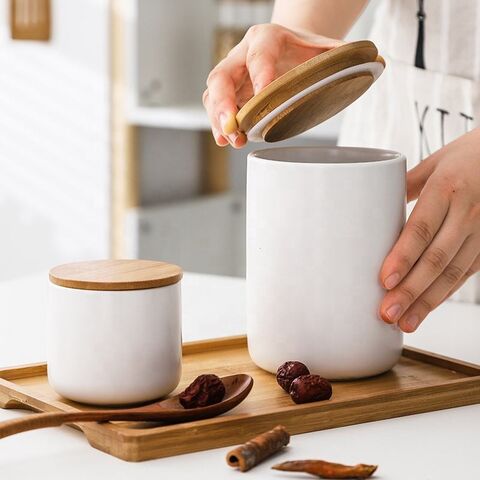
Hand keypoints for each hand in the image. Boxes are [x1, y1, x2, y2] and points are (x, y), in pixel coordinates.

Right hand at [202, 23, 341, 147]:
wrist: (290, 51)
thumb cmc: (306, 52)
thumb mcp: (325, 49)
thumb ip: (345, 55)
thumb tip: (377, 62)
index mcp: (267, 38)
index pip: (259, 55)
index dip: (260, 74)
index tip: (264, 95)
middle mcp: (242, 54)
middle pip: (222, 75)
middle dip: (224, 102)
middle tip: (233, 125)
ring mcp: (233, 75)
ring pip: (213, 94)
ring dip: (219, 119)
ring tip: (230, 140)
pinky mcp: (229, 93)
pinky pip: (216, 108)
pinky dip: (219, 125)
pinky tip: (226, 141)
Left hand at [379, 128, 479, 331]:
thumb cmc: (470, 155)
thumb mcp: (435, 163)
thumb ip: (404, 186)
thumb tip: (368, 204)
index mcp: (447, 189)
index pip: (421, 229)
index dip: (403, 258)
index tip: (383, 281)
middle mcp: (468, 213)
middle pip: (436, 259)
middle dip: (411, 290)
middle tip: (388, 313)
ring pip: (454, 272)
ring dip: (428, 301)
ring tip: (406, 322)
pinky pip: (467, 273)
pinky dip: (446, 293)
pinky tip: (428, 308)